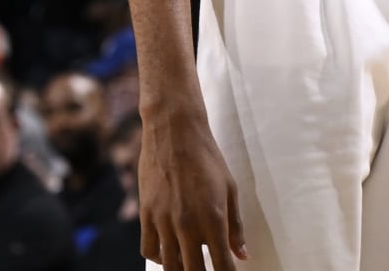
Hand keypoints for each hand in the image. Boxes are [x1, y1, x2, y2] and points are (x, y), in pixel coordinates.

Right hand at [140, 109, 246, 269]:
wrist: (175, 133)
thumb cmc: (208, 159)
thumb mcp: (230, 189)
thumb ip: (236, 226)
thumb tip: (242, 255)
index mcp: (213, 218)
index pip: (221, 264)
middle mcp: (187, 224)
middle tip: (209, 270)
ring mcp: (163, 221)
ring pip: (169, 265)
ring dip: (181, 270)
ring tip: (190, 266)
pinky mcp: (146, 214)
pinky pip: (149, 250)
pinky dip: (159, 258)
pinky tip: (169, 254)